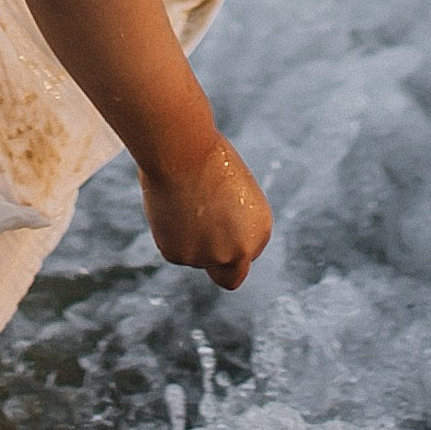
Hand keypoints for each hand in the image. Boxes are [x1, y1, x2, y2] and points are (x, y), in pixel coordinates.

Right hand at [139, 131, 272, 289]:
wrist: (181, 152)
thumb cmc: (206, 158)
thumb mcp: (230, 192)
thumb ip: (228, 221)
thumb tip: (212, 234)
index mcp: (260, 230)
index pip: (247, 254)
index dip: (231, 241)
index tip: (217, 226)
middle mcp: (240, 250)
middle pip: (229, 276)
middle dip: (219, 266)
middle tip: (201, 245)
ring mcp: (209, 256)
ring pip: (195, 257)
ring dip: (188, 238)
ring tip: (182, 203)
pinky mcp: (179, 256)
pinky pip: (174, 250)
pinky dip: (170, 234)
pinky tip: (170, 208)